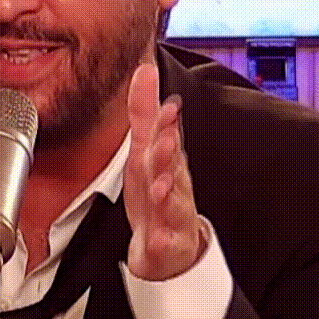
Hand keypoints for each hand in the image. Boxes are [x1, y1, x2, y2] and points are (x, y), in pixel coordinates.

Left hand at [122, 62, 206, 281]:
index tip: (167, 108)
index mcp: (167, 162)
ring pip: (172, 204)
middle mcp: (174, 186)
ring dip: (168, 194)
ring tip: (160, 187)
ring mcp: (172, 215)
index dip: (168, 126)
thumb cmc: (157, 193)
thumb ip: (145, 112)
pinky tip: (157, 237)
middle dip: (169, 155)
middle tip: (164, 140)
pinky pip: (164, 242)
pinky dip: (162, 240)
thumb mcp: (145, 150)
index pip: (168, 140)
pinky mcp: (167, 243)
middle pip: (173, 169)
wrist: (168, 248)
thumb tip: (146, 70)